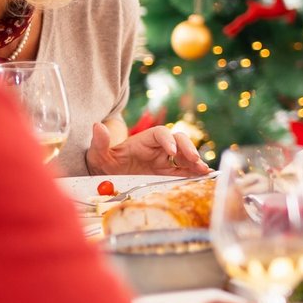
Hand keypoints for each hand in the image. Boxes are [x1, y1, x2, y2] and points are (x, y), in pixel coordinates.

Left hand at [86, 122, 207, 176]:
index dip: (168, 140)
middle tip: (194, 159)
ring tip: (203, 170)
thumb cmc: (104, 162)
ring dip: (196, 161)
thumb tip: (97, 126)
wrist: (107, 176)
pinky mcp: (168, 173)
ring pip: (185, 156)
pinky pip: (185, 171)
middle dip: (188, 149)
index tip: (171, 151)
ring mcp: (165, 160)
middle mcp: (158, 147)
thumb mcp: (98, 153)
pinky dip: (195, 172)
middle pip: (179, 141)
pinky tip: (204, 176)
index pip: (161, 133)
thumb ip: (100, 141)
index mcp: (144, 140)